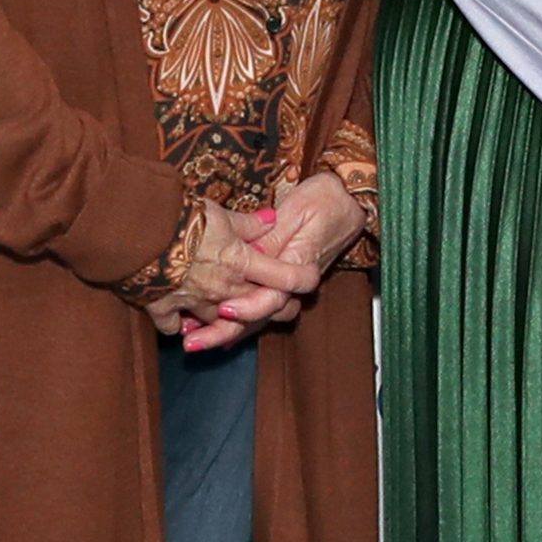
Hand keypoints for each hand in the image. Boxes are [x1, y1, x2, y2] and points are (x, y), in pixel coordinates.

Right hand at [150, 203, 324, 351]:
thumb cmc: (183, 217)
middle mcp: (222, 289)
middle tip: (281, 307)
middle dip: (270, 308)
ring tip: (225, 313)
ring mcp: (193, 301)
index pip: (284, 276)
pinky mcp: (163, 307)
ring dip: (223, 319)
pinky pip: (174, 325)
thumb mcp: (221, 213)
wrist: (136, 231)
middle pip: (256, 308)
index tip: (311, 280)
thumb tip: (273, 218)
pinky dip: (178, 324)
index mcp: (240, 263)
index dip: (302, 280)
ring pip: (217, 320)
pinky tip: (180, 320)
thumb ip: (249, 222)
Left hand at [175, 173, 366, 351]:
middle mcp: (292, 282)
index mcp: (297, 264)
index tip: (224, 309)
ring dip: (225, 331)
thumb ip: (273, 236)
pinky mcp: (279, 283)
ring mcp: (286, 285)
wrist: (349, 200)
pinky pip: (257, 309)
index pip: (273, 297)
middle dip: (226, 332)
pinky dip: (234, 321)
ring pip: (256, 318)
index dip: (248, 307)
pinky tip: (210, 326)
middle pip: (259, 317)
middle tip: (193, 340)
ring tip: (193, 339)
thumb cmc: (324, 200)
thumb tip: (251, 254)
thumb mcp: (297, 211)